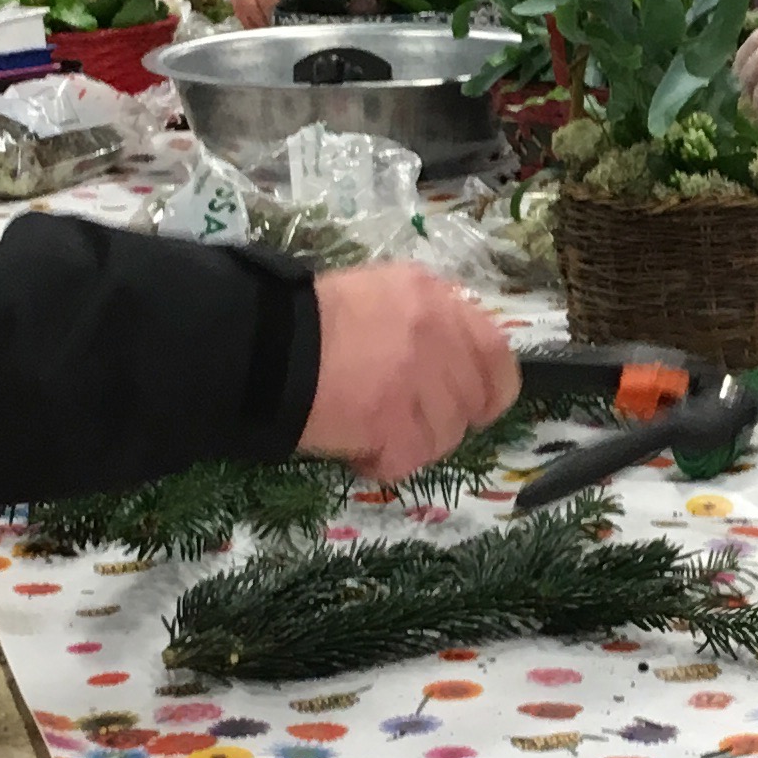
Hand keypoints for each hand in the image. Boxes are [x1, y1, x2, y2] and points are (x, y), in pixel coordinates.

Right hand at [297, 265, 519, 479]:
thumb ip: (421, 320)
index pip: (496, 353)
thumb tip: (449, 357)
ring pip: (446, 436)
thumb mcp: (377, 294)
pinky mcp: (395, 422)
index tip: (468, 405)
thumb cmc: (308, 321)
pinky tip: (357, 449)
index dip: (486, 389)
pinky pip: (411, 459)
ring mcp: (420, 379)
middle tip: (410, 425)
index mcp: (434, 297)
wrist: (262, 346)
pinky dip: (384, 463)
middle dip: (445, 422)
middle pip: (474, 402)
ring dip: (413, 444)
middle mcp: (437, 333)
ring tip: (371, 433)